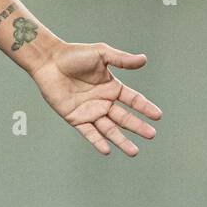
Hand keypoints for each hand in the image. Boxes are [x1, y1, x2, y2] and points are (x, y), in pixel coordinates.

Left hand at [29, 43, 160, 155]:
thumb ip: (122, 60)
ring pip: (109, 130)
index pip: (133, 100)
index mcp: (112, 87)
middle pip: (124, 118)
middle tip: (151, 135)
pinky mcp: (76, 118)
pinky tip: (107, 149)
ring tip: (134, 152)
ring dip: (121, 140)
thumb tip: (144, 60)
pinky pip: (89, 133)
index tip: (158, 115)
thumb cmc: (74, 54)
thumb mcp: (101, 54)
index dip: (145, 107)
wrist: (49, 61)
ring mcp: (90, 111)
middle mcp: (103, 102)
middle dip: (138, 127)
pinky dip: (97, 141)